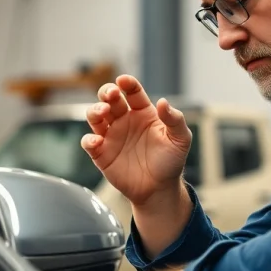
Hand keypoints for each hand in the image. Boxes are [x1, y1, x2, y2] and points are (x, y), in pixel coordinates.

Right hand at [81, 75, 191, 205]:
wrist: (159, 189)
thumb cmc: (170, 162)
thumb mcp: (180, 139)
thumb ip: (174, 119)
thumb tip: (163, 102)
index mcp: (143, 113)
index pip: (132, 92)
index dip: (127, 83)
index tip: (124, 80)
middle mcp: (124, 120)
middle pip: (109, 98)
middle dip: (106, 92)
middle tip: (110, 95)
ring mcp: (111, 136)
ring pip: (95, 116)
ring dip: (95, 110)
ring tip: (103, 111)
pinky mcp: (101, 153)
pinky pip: (89, 142)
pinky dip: (89, 139)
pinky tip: (97, 140)